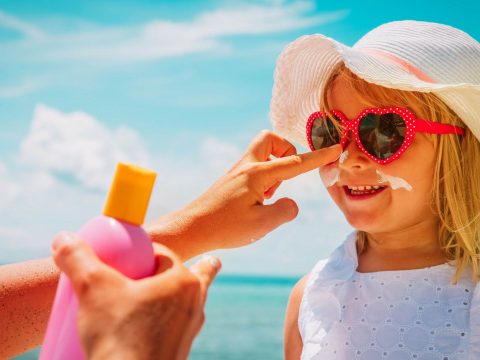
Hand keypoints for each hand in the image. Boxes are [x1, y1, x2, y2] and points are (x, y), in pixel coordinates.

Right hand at [51, 232, 220, 359]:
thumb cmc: (120, 338)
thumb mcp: (93, 289)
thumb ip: (78, 259)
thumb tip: (64, 238)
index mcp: (183, 282)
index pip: (162, 254)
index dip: (142, 252)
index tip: (125, 257)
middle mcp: (193, 304)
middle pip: (181, 276)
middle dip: (172, 269)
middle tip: (159, 267)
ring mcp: (189, 330)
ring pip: (184, 302)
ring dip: (177, 294)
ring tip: (187, 285)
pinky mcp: (178, 351)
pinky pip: (176, 327)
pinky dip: (168, 321)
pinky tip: (159, 327)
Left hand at [148, 130, 340, 259]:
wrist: (191, 228)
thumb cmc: (225, 227)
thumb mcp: (262, 224)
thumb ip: (285, 211)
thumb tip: (292, 203)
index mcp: (257, 174)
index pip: (295, 162)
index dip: (318, 157)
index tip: (336, 148)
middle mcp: (246, 166)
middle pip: (271, 139)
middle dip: (286, 151)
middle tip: (286, 176)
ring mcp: (237, 172)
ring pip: (262, 152)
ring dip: (275, 167)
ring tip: (268, 196)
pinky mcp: (231, 180)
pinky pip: (254, 167)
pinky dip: (264, 178)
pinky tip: (257, 201)